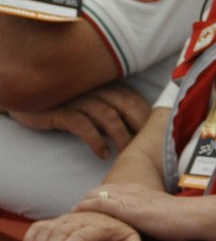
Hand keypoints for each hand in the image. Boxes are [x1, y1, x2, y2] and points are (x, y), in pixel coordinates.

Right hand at [4, 82, 151, 158]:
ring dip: (120, 136)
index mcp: (110, 87)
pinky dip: (96, 140)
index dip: (148, 118)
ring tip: (125, 153)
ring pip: (108, 116)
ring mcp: (79, 99)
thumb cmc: (72, 105)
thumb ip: (118, 110)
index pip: (136, 101)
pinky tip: (102, 154)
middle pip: (127, 106)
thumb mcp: (97, 103)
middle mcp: (97, 90)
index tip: (157, 137)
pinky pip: (83, 125)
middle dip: (139, 128)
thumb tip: (143, 131)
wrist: (33, 100)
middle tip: (146, 149)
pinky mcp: (62, 111)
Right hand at [23, 209, 143, 240]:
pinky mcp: (57, 221)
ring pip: (47, 230)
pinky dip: (30, 238)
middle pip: (60, 233)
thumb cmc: (121, 235)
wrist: (114, 219)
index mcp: (99, 226)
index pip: (79, 236)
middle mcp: (81, 220)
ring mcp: (67, 219)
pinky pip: (39, 226)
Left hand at [72, 182, 194, 240]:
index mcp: (142, 192)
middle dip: (88, 199)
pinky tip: (77, 212)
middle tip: (74, 211)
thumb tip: (151, 224)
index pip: (114, 191)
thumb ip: (152, 216)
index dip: (100, 197)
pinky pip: (101, 204)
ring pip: (98, 195)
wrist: (193, 216)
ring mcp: (130, 198)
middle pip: (102, 191)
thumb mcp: (163, 215)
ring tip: (70, 213)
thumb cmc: (184, 220)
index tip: (88, 206)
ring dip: (84, 203)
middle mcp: (134, 191)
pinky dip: (87, 207)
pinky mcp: (128, 209)